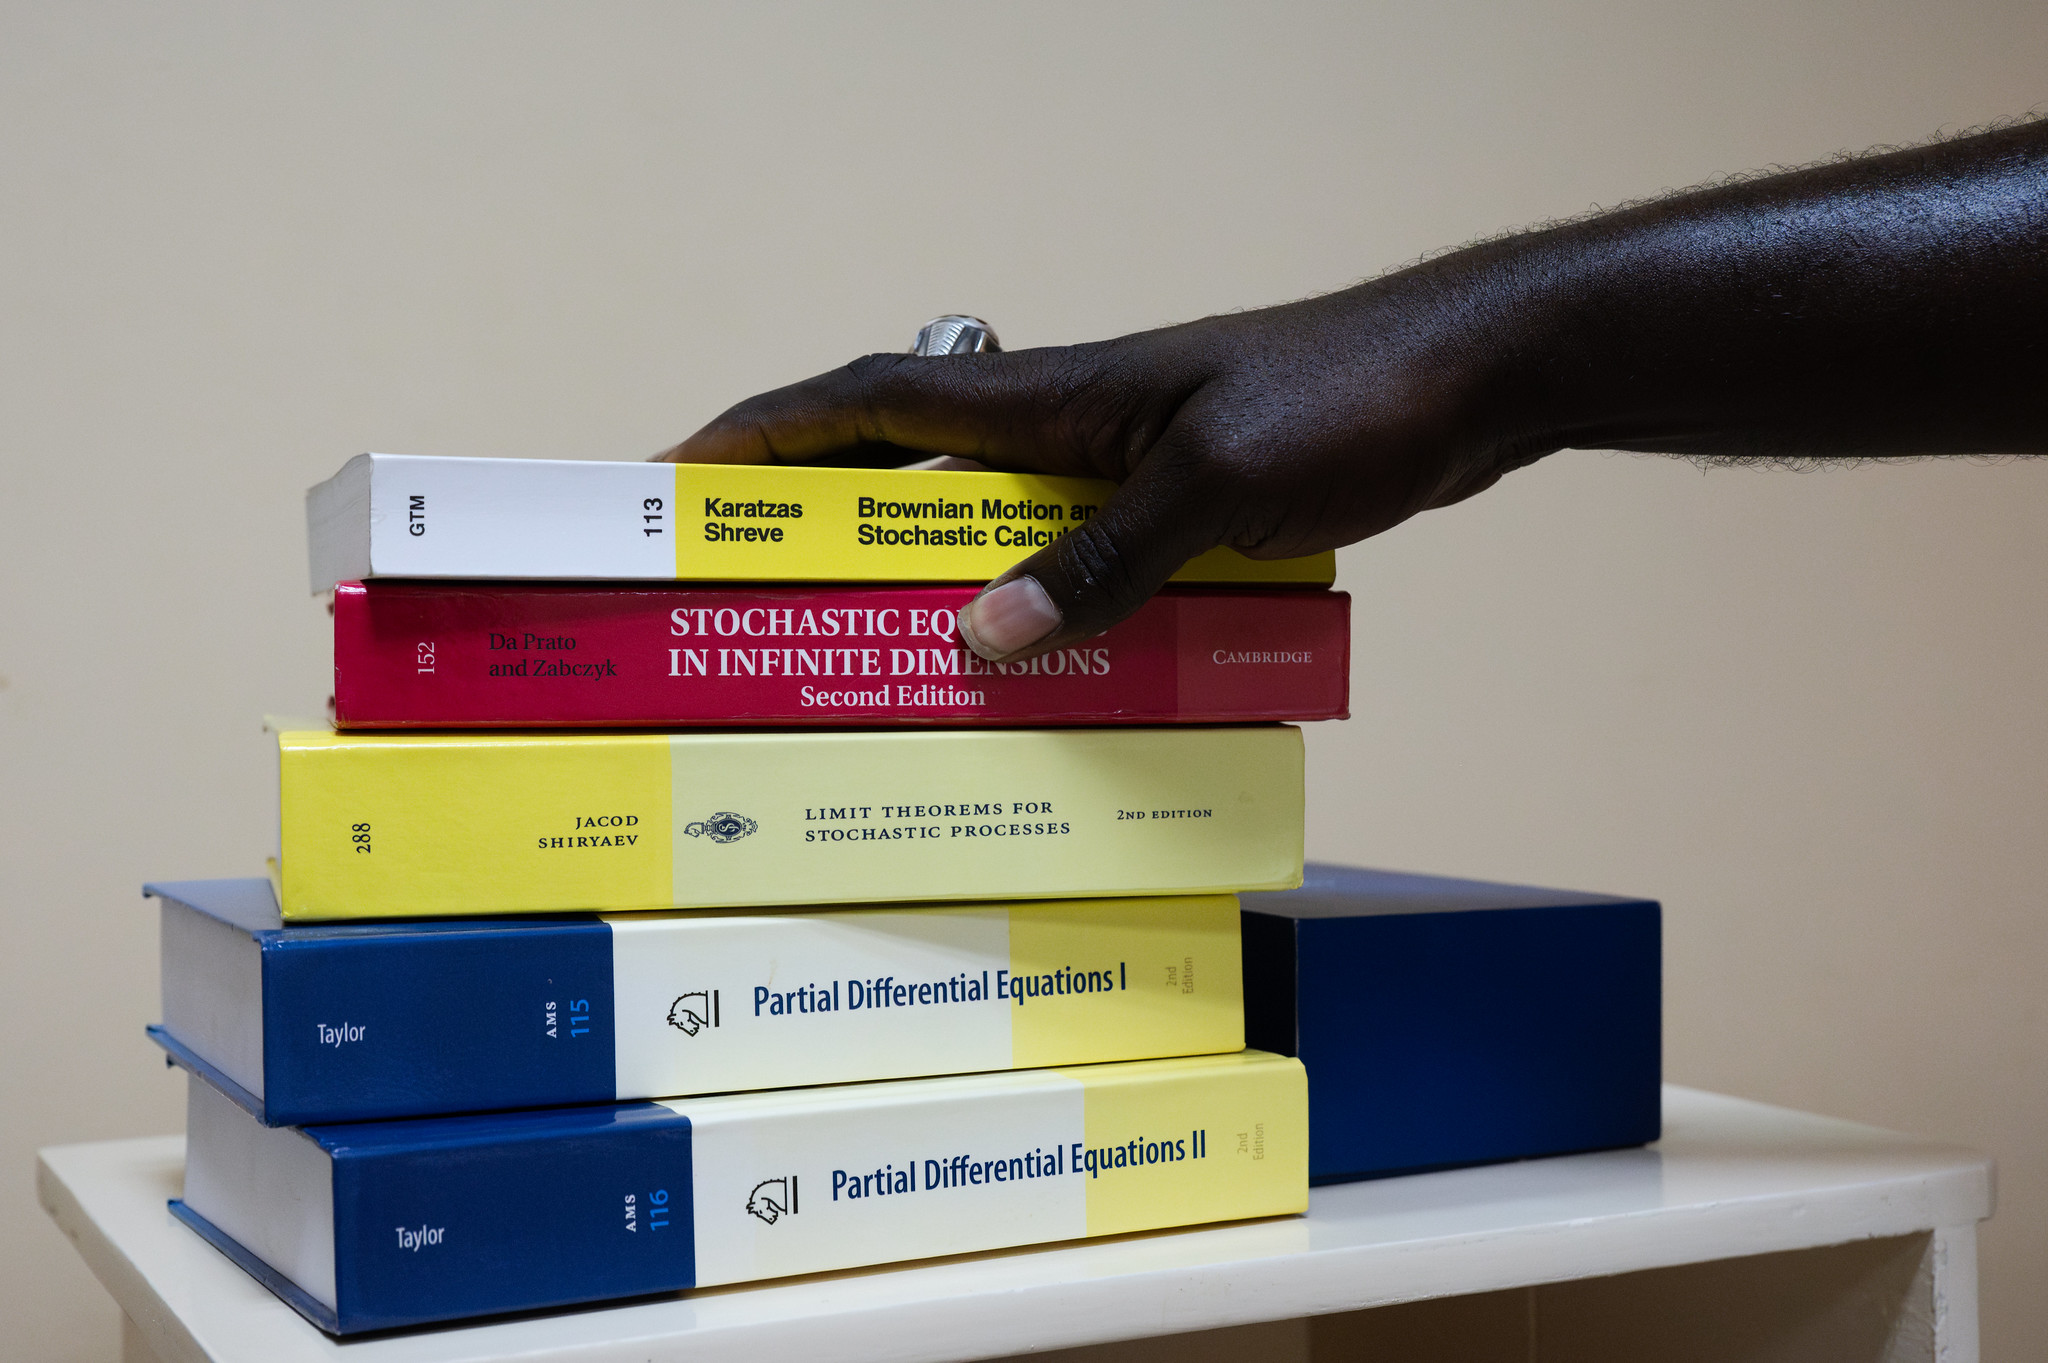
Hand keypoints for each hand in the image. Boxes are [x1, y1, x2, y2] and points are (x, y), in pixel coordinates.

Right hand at [660, 271, 1535, 660]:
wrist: (1472, 380)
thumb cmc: (1347, 402)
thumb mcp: (1217, 489)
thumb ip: (1103, 561)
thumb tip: (983, 640)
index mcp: (1056, 395)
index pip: (873, 402)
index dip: (768, 433)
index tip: (679, 471)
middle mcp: (1071, 427)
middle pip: (912, 473)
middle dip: (823, 525)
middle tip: (758, 600)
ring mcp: (1125, 465)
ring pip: (996, 530)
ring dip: (938, 586)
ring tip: (883, 670)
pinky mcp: (1181, 505)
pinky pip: (1079, 563)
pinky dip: (1044, 613)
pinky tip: (1043, 681)